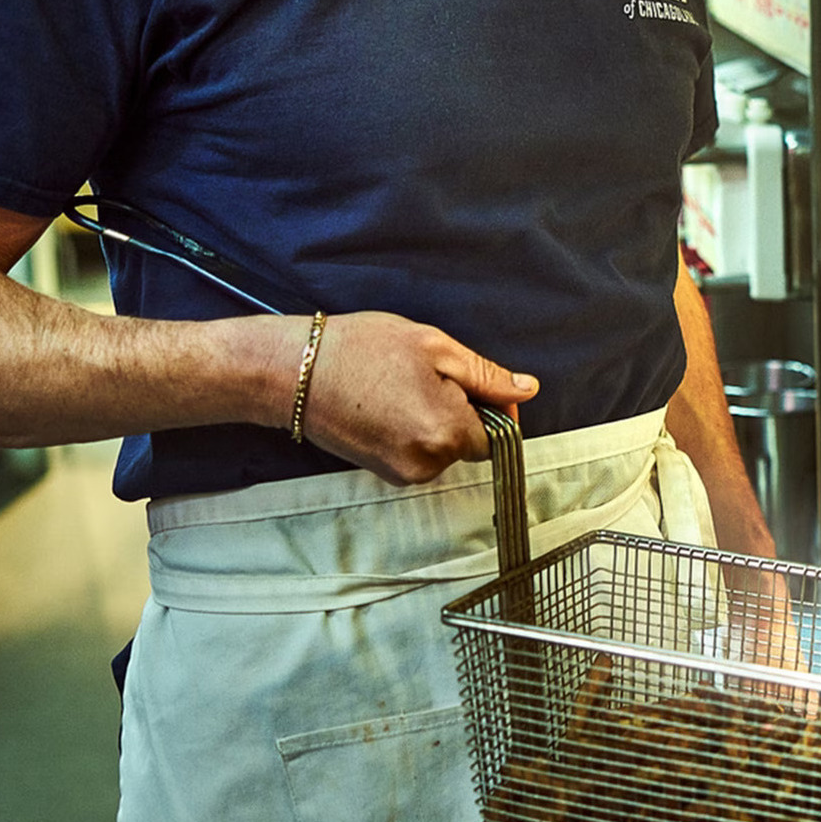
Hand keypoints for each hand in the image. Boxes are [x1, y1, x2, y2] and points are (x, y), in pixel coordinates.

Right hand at [294, 311, 535, 484]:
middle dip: (460, 410)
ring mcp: (401, 473)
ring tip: (400, 386)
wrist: (293, 372)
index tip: (470, 380)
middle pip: (470, 443)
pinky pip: (418, 452)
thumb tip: (527, 390)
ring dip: (436, 419)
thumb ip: (487, 376)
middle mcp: (426, 464)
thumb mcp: (435, 347)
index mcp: (446, 433)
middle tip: (424, 374)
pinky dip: (413, 429)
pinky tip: (387, 402)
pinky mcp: (381, 472)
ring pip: (443, 447)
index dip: (493, 406)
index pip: (499, 435)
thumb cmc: (361, 350)